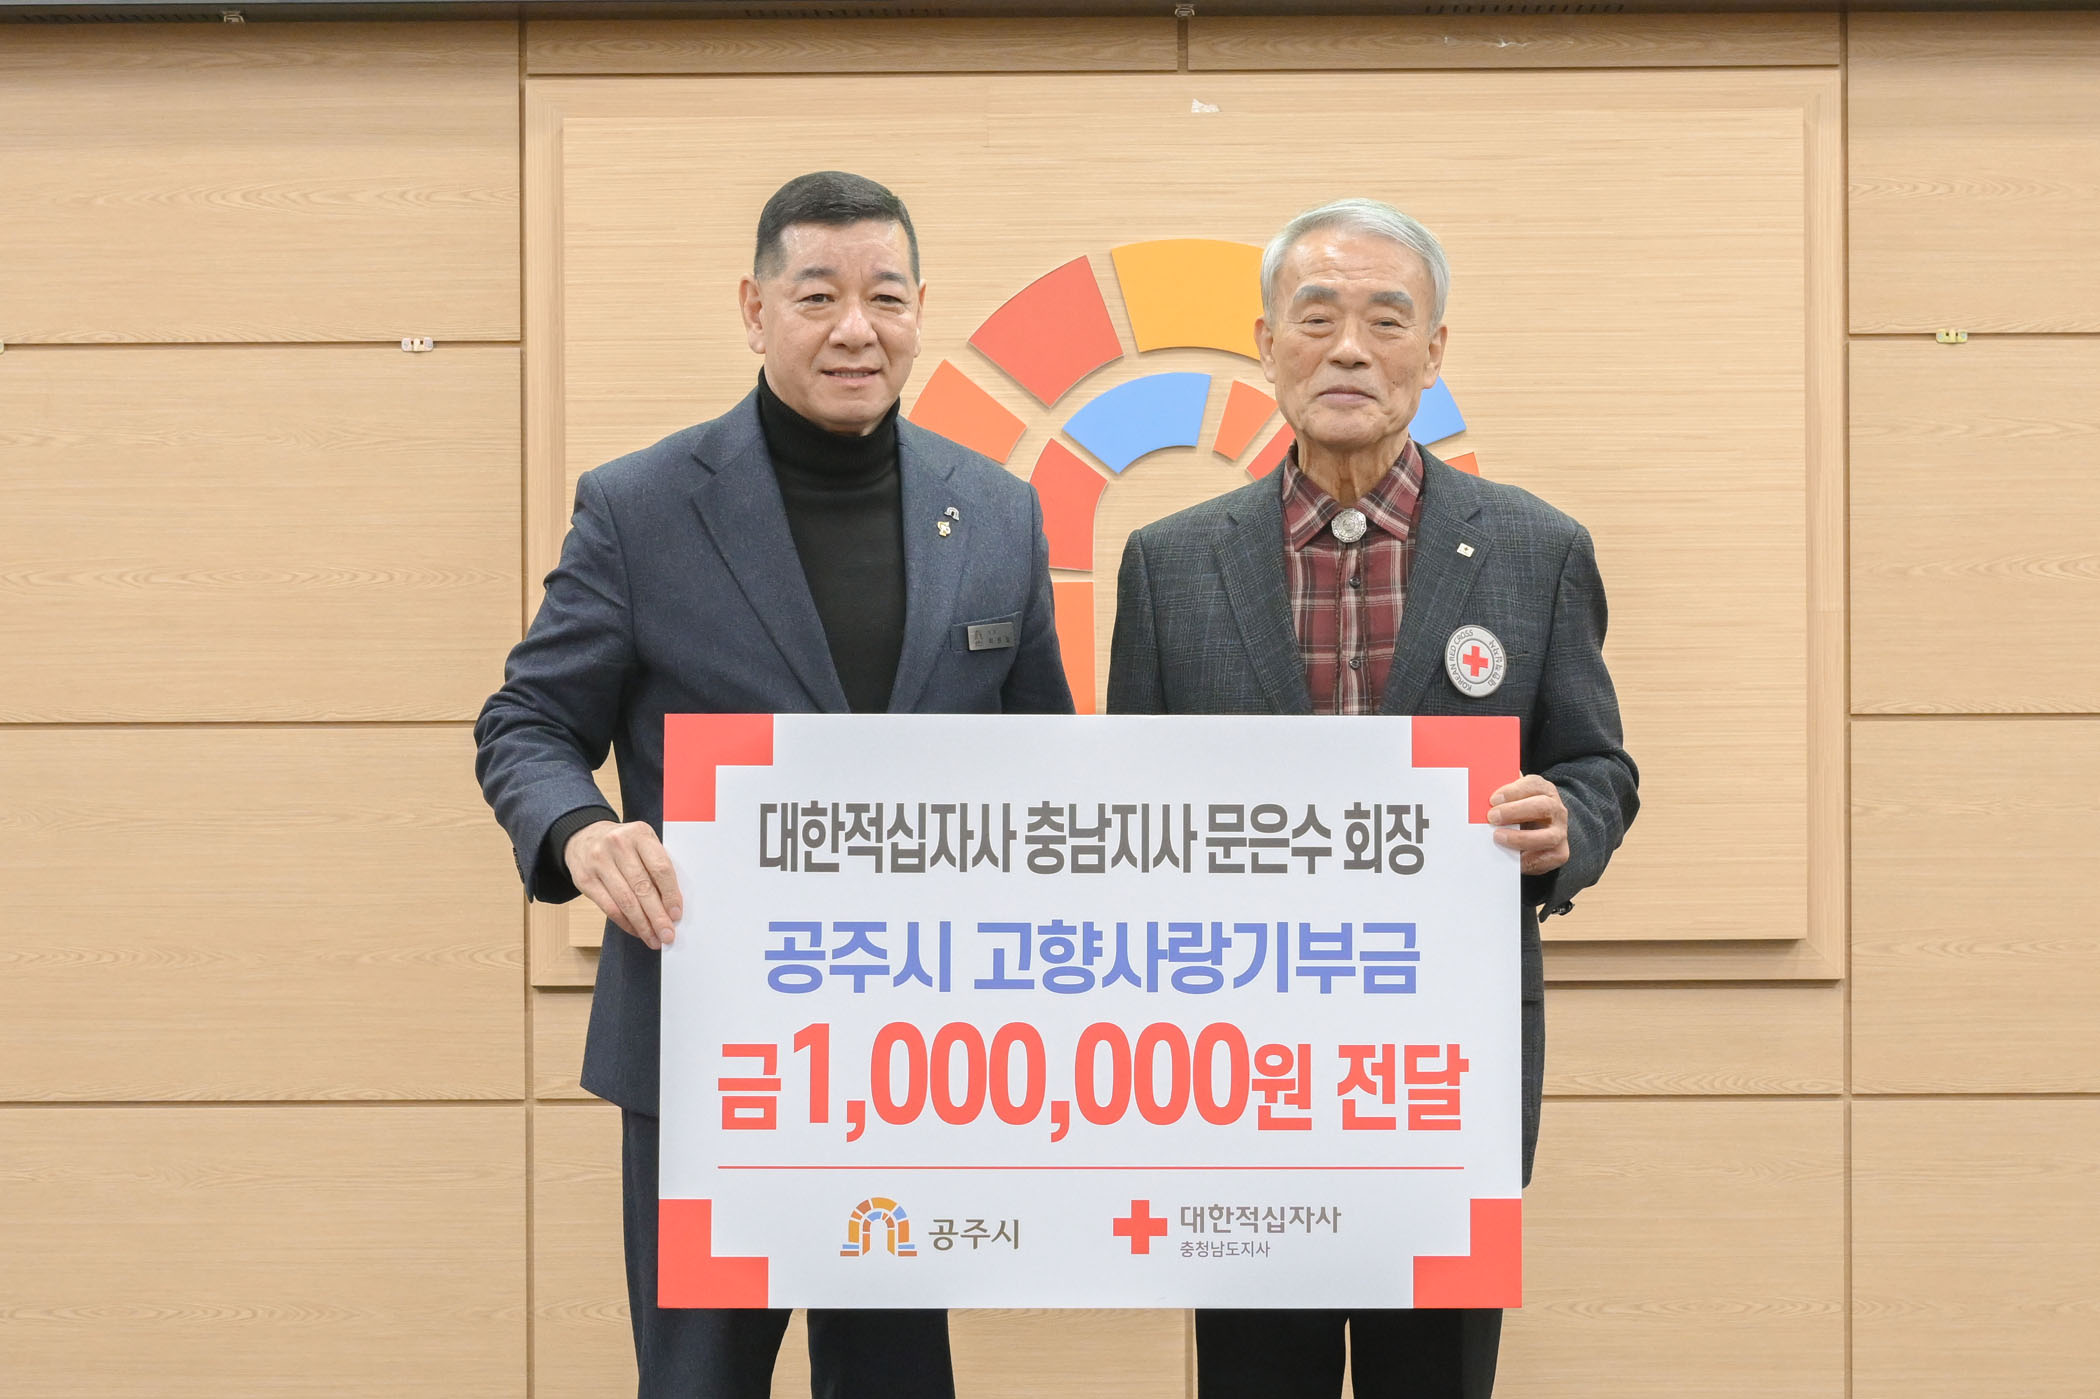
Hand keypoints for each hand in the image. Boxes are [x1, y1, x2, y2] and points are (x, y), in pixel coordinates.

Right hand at [564, 820, 683, 949]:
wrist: (584, 836)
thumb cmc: (623, 844)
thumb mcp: (642, 843)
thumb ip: (657, 866)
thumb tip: (671, 906)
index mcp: (639, 834)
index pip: (660, 868)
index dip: (670, 894)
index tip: (676, 915)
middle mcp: (618, 845)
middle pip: (643, 887)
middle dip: (657, 916)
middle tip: (668, 935)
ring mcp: (599, 862)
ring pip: (625, 901)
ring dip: (642, 925)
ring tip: (654, 939)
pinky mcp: (585, 879)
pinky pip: (608, 907)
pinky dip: (625, 923)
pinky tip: (636, 931)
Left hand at [1486, 774, 1569, 876]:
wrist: (1541, 832)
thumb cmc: (1520, 812)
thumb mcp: (1512, 799)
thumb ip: (1501, 796)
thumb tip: (1478, 792)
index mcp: (1544, 790)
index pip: (1534, 785)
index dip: (1513, 791)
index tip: (1493, 799)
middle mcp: (1556, 809)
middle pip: (1542, 807)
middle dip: (1515, 811)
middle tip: (1492, 817)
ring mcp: (1560, 832)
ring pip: (1547, 836)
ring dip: (1520, 838)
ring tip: (1498, 837)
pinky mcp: (1560, 853)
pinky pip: (1545, 858)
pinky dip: (1526, 860)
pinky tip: (1511, 858)